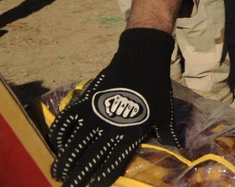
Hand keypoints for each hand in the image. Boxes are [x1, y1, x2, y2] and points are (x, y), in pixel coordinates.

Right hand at [50, 28, 177, 186]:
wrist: (141, 60)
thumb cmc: (156, 88)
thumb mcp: (165, 112)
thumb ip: (167, 132)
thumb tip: (178, 146)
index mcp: (131, 133)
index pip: (112, 163)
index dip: (102, 177)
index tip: (93, 186)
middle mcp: (110, 127)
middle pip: (89, 158)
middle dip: (78, 176)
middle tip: (70, 186)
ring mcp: (94, 114)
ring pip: (74, 144)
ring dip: (64, 161)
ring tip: (58, 173)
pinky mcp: (84, 101)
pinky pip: (67, 121)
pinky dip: (59, 134)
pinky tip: (57, 145)